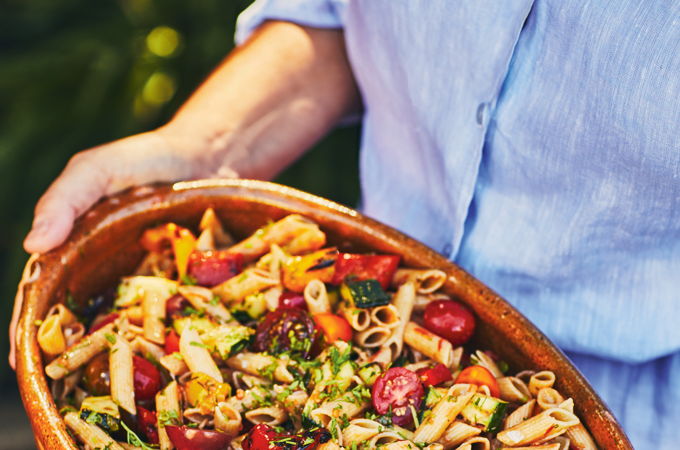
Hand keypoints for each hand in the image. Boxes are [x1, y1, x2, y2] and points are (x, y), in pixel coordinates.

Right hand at [10, 127, 236, 368]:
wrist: (208, 156)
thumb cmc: (146, 159)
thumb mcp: (98, 168)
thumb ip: (66, 199)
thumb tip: (33, 245)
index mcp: (76, 247)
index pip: (44, 292)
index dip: (30, 327)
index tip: (22, 361)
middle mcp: (106, 268)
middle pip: (79, 317)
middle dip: (65, 353)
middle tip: (59, 387)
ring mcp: (144, 277)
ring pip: (121, 322)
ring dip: (111, 354)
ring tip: (104, 387)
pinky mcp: (180, 280)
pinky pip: (166, 312)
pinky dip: (159, 335)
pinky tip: (162, 359)